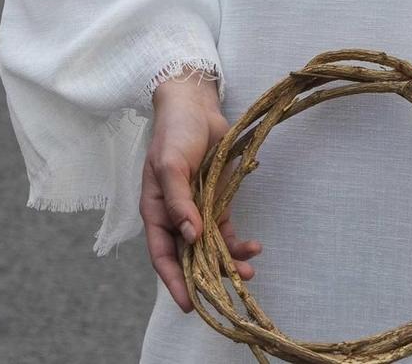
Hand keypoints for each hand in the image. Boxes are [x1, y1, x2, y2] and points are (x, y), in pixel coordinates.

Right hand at [143, 73, 259, 312]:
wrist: (195, 107)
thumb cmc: (174, 134)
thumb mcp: (170, 164)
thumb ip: (178, 201)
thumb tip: (189, 237)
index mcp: (156, 212)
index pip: (162, 256)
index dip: (174, 282)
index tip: (189, 304)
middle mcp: (176, 218)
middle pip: (189, 258)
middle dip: (208, 278)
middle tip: (230, 291)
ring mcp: (198, 212)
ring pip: (212, 248)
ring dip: (229, 262)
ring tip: (250, 269)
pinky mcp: (217, 203)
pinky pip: (227, 231)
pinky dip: (239, 243)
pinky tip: (255, 246)